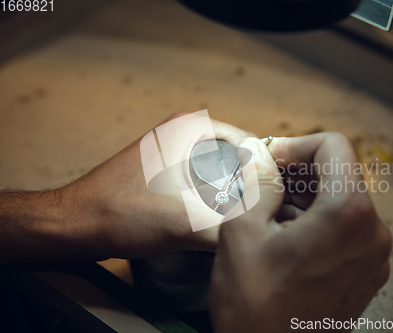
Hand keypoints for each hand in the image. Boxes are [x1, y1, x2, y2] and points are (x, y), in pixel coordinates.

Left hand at [61, 112, 255, 259]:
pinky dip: (216, 196)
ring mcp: (174, 150)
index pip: (251, 143)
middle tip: (264, 213)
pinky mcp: (166, 169)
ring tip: (246, 218)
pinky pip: (205, 179)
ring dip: (235, 192)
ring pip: (222, 169)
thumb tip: (266, 236)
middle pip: (238, 156)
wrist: (75, 224)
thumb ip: (229, 229)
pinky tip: (220, 219)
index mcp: (190, 127)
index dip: (267, 172)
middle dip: (252, 184)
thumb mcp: (184, 223)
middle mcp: (184, 132)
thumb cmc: (118, 213)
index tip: (277, 200)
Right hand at [209, 134, 391, 332]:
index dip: (294, 145)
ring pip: (341, 200)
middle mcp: (373, 233)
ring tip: (267, 212)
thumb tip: (257, 153)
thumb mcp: (241, 232)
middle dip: (298, 171)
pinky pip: (346, 229)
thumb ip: (255, 181)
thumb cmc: (255, 307)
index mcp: (349, 214)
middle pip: (339, 173)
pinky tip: (284, 235)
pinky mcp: (365, 273)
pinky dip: (317, 220)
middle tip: (262, 182)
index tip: (268, 161)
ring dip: (305, 196)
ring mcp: (373, 256)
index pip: (332, 146)